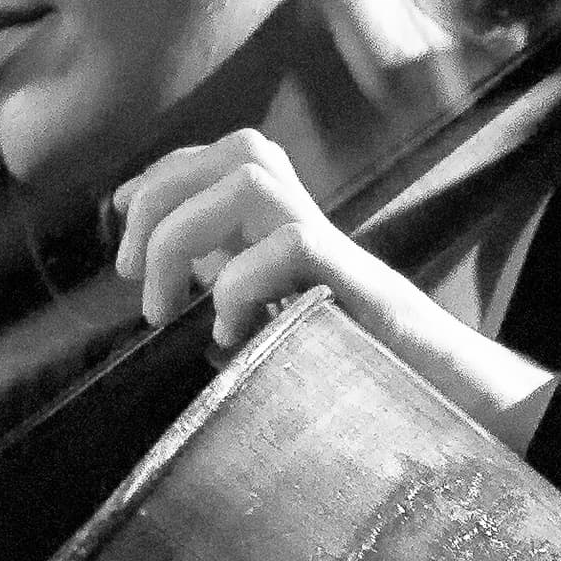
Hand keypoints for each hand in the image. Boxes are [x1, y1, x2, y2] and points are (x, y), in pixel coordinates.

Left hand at [111, 132, 558, 454]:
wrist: (443, 409)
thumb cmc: (352, 378)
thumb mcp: (271, 335)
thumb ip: (225, 301)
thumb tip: (165, 295)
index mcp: (288, 225)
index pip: (216, 161)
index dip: (158, 179)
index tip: (118, 222)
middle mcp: (311, 222)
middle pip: (231, 151)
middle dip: (160, 199)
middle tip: (129, 276)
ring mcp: (335, 247)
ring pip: (248, 177)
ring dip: (184, 232)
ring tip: (162, 307)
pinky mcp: (356, 281)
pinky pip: (287, 242)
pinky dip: (237, 282)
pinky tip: (227, 333)